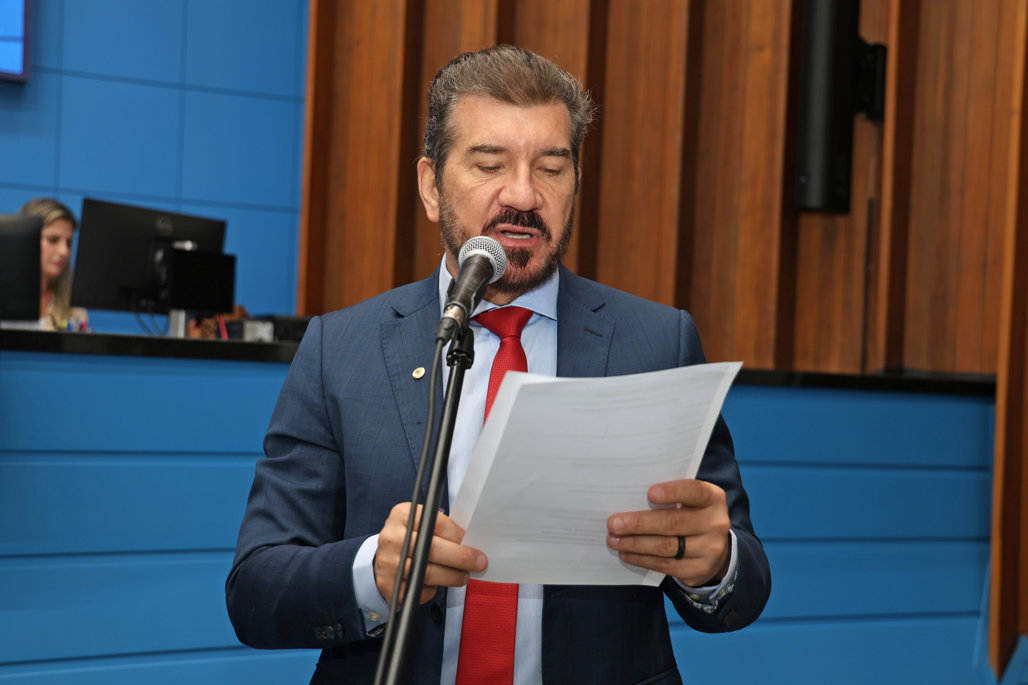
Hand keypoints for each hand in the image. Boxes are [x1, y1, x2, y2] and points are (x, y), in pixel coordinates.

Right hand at [374, 503, 486, 603]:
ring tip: (464, 576)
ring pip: (428, 573)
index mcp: (402, 515)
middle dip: (461, 557)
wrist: (383, 557)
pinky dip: (432, 589)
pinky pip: (418, 590)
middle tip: (479, 562)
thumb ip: (441, 528)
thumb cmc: (410, 538)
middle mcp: (392, 537)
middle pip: (433, 549)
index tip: (473, 543)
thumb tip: (470, 541)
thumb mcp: (421, 523)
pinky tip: (437, 583)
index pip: (436, 523)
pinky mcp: (388, 585)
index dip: (458, 535)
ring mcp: (388, 562)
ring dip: (452, 576)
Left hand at [606, 479, 730, 586]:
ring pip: (666, 546)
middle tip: (613, 523)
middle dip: (639, 523)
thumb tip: (629, 497)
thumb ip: (670, 496)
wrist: (715, 548)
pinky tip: (626, 553)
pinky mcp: (698, 570)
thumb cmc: (692, 514)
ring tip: (613, 540)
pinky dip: (641, 559)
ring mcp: (709, 549)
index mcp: (712, 498)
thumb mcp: (690, 500)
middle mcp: (715, 524)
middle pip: (673, 522)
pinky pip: (664, 565)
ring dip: (635, 543)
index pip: (694, 491)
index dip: (672, 492)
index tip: (649, 494)